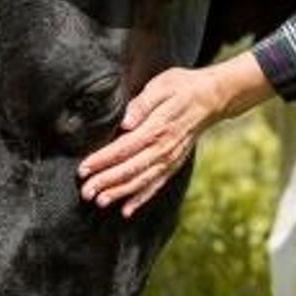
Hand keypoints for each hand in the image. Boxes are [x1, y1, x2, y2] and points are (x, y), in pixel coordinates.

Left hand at [77, 65, 223, 214]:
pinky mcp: (174, 164)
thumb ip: (142, 104)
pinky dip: (141, 198)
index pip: (124, 148)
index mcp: (157, 128)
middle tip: (85, 192)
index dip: (102, 160)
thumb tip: (125, 122)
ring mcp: (170, 159)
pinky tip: (126, 210)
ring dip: (119, 193)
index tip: (84, 168)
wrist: (212, 98)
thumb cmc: (182, 86)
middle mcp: (163, 148)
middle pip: (130, 169)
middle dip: (106, 182)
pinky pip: (156, 185)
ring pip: (141, 181)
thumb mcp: (161, 85)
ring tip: (100, 201)